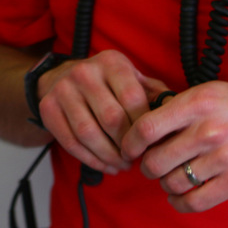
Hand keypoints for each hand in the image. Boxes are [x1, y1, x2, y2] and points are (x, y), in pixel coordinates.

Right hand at [35, 50, 161, 173]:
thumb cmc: (107, 84)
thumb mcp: (132, 79)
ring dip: (108, 156)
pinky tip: (105, 165)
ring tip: (122, 165)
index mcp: (111, 62)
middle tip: (136, 158)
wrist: (60, 77)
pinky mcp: (48, 108)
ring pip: (89, 134)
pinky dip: (90, 160)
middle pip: (111, 118)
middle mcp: (84, 72)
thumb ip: (155, 96)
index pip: (132, 98)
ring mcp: (63, 90)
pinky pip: (70, 142)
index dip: (143, 127)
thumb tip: (178, 118)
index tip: (150, 143)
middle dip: (127, 145)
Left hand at [121, 81, 227, 211]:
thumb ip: (179, 108)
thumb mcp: (210, 92)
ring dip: (165, 184)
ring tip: (170, 177)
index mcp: (198, 103)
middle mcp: (208, 130)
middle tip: (150, 165)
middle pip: (156, 161)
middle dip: (147, 167)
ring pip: (173, 182)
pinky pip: (195, 201)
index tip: (128, 148)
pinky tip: (180, 196)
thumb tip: (142, 125)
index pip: (146, 127)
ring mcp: (223, 158)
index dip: (130, 142)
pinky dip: (180, 202)